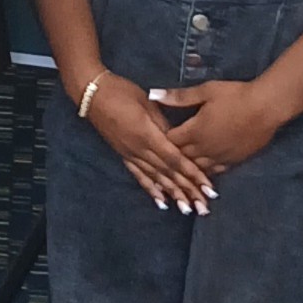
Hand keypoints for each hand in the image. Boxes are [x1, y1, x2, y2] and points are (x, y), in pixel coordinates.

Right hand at [80, 75, 215, 213]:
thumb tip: (180, 140)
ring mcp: (131, 154)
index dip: (193, 174)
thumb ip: (164, 123)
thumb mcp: (148, 103)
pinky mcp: (124, 155)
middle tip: (204, 206)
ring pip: (156, 178)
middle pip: (168, 173)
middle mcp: (140, 149)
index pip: (175, 159)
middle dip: (188, 190)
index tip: (208, 186)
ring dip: (173, 194)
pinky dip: (151, 189)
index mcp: (148, 135)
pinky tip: (161, 202)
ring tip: (187, 209)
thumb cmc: (122, 92)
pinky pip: (139, 176)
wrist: (93, 94)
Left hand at [152, 79, 288, 178]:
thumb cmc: (235, 96)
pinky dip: (205, 172)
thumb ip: (179, 96)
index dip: (162, 138)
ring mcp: (219, 157)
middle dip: (172, 155)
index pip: (169, 141)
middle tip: (165, 154)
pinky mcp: (232, 162)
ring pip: (196, 168)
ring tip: (180, 168)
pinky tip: (202, 172)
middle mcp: (203, 149)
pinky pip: (214, 172)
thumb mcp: (206, 91)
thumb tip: (154, 95)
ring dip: (188, 167)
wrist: (266, 108)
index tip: (157, 135)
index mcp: (194, 131)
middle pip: (180, 158)